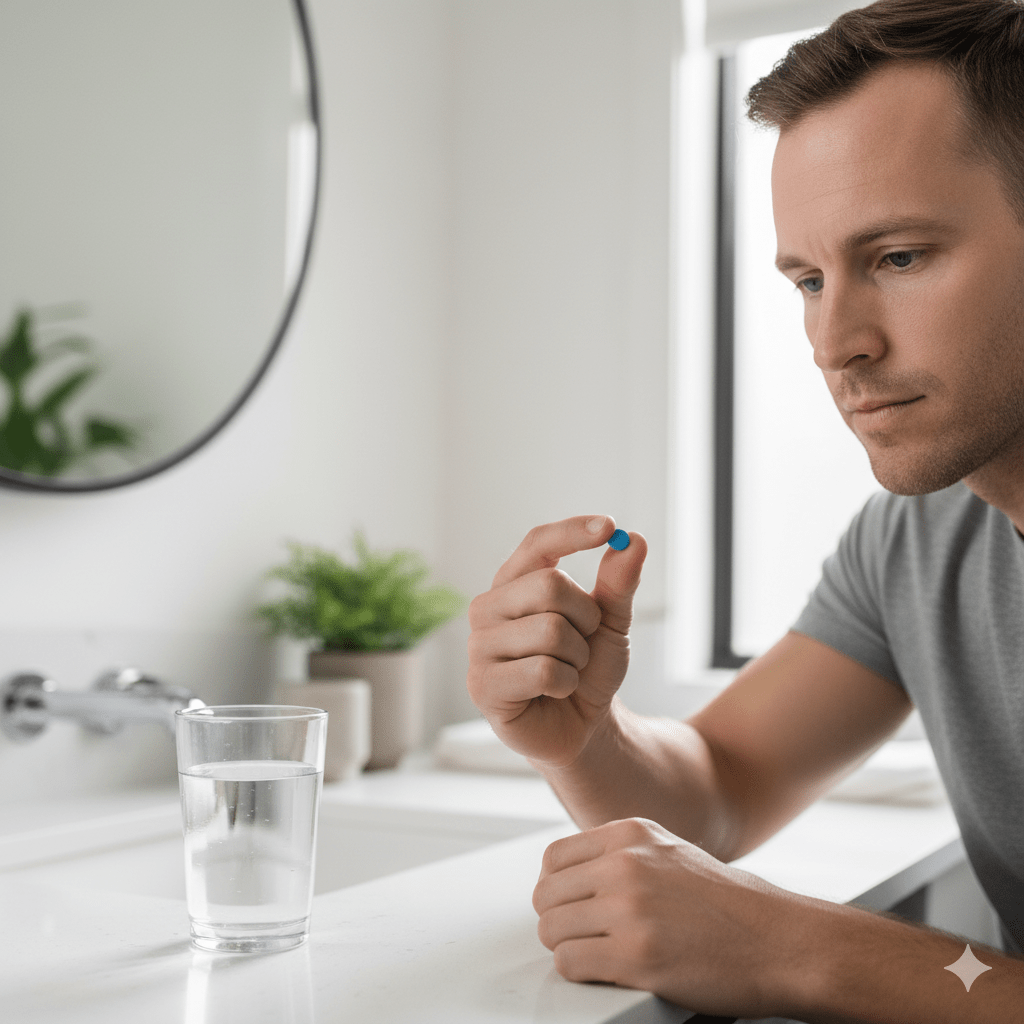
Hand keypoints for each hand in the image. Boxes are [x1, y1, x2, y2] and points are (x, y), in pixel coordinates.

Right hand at [466, 516, 646, 767]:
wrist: (581, 726)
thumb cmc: (587, 668)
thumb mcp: (610, 623)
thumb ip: (619, 584)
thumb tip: (635, 541)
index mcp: (513, 583)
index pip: (537, 544)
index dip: (571, 532)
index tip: (609, 526)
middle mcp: (488, 608)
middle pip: (549, 585)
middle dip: (585, 617)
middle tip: (583, 643)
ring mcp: (480, 646)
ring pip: (550, 631)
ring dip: (577, 656)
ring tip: (567, 671)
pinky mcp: (482, 685)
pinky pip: (543, 671)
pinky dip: (565, 683)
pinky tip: (555, 692)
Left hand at [533, 818, 801, 1018]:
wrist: (779, 941)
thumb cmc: (727, 903)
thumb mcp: (668, 851)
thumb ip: (620, 853)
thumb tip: (567, 872)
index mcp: (630, 834)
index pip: (553, 858)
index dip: (556, 889)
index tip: (570, 906)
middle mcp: (625, 864)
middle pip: (546, 895)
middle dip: (557, 920)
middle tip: (580, 936)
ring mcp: (629, 909)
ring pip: (552, 930)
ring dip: (566, 948)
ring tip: (595, 955)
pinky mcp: (636, 956)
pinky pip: (570, 963)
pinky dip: (579, 972)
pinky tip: (605, 972)